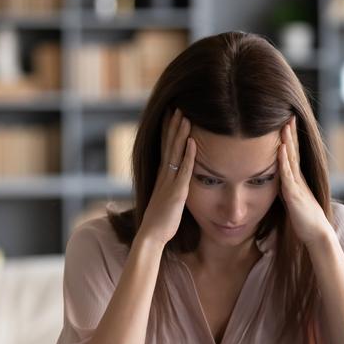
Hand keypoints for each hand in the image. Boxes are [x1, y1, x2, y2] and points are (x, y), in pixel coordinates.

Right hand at [137, 108, 195, 246]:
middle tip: (177, 107)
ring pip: (175, 153)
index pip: (165, 149)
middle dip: (173, 126)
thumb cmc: (160, 223)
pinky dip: (188, 156)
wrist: (151, 236)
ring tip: (184, 116)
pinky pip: (184, 170)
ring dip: (180, 134)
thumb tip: (176, 188)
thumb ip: (171, 191)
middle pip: (168, 145)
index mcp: (162, 177)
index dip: (168, 132)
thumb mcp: (166, 202)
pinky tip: (192, 142)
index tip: (171, 116)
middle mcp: (164, 176)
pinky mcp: (177, 192)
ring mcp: (169, 183)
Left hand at [278, 116, 331, 248]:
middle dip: (291, 133)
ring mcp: (297, 185)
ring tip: (285, 125)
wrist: (316, 233)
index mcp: (297, 179)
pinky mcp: (294, 195)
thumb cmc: (304, 219)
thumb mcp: (292, 199)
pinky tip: (281, 149)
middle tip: (289, 115)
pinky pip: (288, 175)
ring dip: (288, 142)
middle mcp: (298, 179)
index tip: (287, 122)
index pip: (293, 154)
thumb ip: (286, 189)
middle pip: (294, 151)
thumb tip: (279, 182)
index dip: (290, 138)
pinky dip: (283, 161)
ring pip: (291, 159)